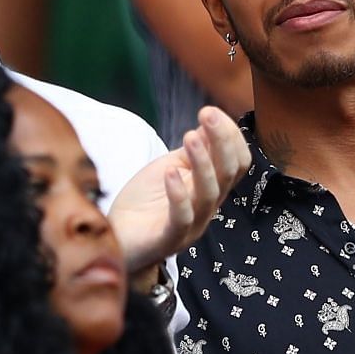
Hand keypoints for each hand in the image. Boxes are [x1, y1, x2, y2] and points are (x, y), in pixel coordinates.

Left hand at [106, 107, 249, 272]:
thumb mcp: (171, 168)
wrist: (117, 241)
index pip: (238, 163)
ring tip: (190, 137)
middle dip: (222, 141)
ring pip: (209, 194)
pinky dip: (178, 196)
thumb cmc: (145, 203)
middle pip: (228, 174)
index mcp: (211, 188)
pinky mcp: (168, 240)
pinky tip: (171, 173)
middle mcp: (207, 207)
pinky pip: (181, 219)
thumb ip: (193, 150)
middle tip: (208, 114)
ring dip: (202, 163)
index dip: (231, 137)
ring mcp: (191, 226)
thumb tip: (212, 118)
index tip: (211, 112)